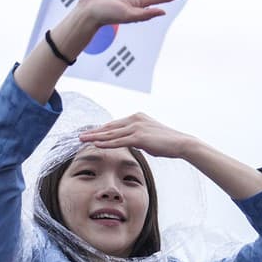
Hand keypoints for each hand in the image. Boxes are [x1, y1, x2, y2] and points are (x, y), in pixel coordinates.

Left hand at [78, 113, 194, 159]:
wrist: (181, 143)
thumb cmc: (166, 142)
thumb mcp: (149, 136)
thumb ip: (137, 137)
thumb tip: (129, 142)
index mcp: (137, 117)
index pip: (114, 124)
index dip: (101, 130)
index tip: (90, 134)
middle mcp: (135, 119)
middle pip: (109, 127)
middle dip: (94, 132)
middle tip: (80, 136)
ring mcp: (136, 127)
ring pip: (111, 134)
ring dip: (95, 137)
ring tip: (83, 140)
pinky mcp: (139, 137)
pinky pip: (118, 141)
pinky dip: (106, 143)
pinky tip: (96, 145)